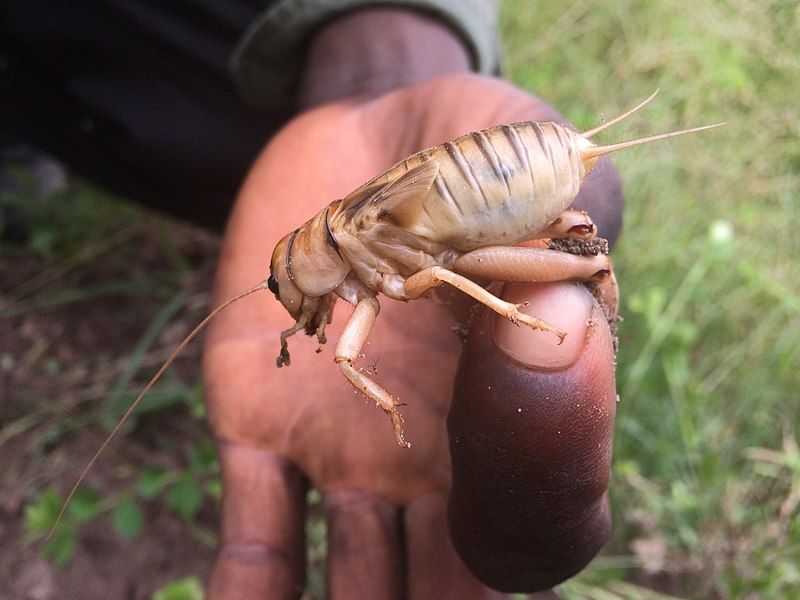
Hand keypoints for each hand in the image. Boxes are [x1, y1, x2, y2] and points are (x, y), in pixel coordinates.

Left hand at [203, 74, 620, 597]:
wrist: (384, 138)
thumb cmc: (486, 155)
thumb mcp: (543, 181)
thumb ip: (561, 247)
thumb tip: (560, 331)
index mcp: (518, 415)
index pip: (539, 525)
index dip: (529, 520)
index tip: (494, 512)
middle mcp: (442, 459)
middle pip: (443, 588)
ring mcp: (351, 453)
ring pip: (351, 582)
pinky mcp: (264, 423)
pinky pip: (257, 530)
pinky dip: (247, 590)